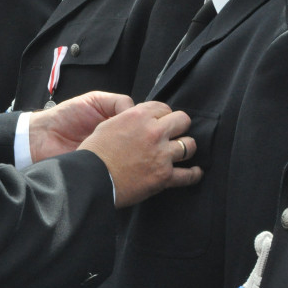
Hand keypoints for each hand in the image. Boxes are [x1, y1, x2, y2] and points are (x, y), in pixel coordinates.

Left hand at [29, 91, 134, 161]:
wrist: (42, 138)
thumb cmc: (66, 116)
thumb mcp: (94, 100)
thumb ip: (117, 102)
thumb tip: (136, 110)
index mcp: (117, 121)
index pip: (141, 122)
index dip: (144, 121)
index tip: (142, 121)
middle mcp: (117, 139)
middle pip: (140, 139)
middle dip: (138, 137)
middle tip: (131, 134)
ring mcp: (111, 155)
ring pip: (132, 155)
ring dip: (129, 151)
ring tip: (119, 145)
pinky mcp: (103, 169)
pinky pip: (117, 168)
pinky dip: (118, 165)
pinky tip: (114, 158)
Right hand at [77, 101, 201, 207]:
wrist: (92, 179)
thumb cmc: (94, 154)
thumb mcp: (107, 125)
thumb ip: (128, 119)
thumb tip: (136, 118)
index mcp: (139, 116)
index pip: (164, 108)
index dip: (163, 115)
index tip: (162, 122)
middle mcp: (154, 132)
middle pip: (182, 121)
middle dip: (179, 126)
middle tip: (175, 134)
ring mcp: (162, 154)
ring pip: (189, 145)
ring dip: (186, 148)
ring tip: (184, 151)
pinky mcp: (164, 176)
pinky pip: (188, 175)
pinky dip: (193, 174)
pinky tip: (196, 172)